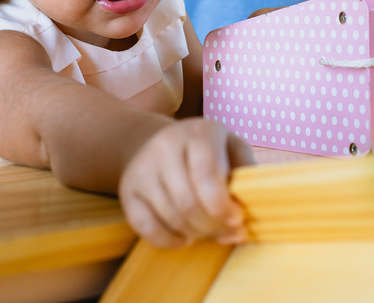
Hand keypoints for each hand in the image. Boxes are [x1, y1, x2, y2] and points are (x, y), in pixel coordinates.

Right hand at [118, 118, 254, 248]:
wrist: (155, 141)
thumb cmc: (205, 150)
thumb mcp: (232, 148)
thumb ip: (247, 174)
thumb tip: (245, 210)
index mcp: (198, 133)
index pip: (206, 175)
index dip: (223, 205)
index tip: (237, 219)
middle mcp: (165, 146)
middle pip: (188, 202)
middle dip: (212, 225)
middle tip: (225, 231)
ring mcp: (142, 167)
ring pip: (170, 217)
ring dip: (195, 233)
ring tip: (207, 230)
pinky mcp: (127, 189)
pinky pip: (146, 228)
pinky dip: (170, 240)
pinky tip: (184, 236)